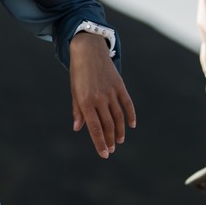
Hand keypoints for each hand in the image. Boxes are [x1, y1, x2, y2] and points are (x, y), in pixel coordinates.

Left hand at [69, 32, 136, 158]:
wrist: (88, 49)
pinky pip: (127, 104)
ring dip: (119, 131)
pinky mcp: (120, 85)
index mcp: (85, 102)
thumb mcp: (74, 91)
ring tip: (119, 141)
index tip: (104, 154)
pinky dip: (130, 116)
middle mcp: (99, 98)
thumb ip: (78, 110)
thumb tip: (78, 129)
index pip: (94, 128)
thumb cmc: (78, 73)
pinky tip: (131, 125)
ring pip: (118, 117)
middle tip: (111, 149)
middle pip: (108, 125)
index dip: (100, 143)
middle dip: (110, 140)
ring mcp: (111, 92)